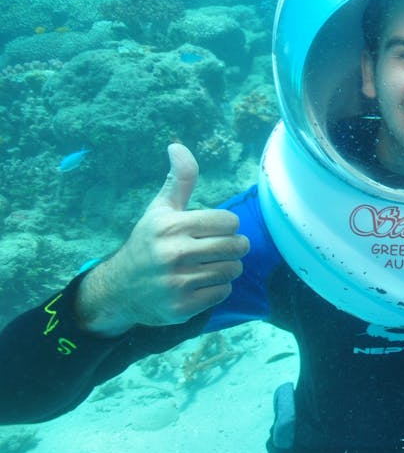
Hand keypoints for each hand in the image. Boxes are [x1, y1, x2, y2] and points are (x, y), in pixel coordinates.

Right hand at [77, 143, 248, 335]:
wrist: (118, 289)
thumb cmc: (147, 243)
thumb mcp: (160, 210)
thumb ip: (179, 179)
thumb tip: (177, 145)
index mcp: (172, 226)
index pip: (230, 222)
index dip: (226, 226)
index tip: (213, 230)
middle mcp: (174, 254)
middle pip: (237, 246)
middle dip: (233, 247)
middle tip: (218, 249)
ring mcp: (178, 282)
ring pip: (233, 270)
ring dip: (226, 268)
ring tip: (208, 266)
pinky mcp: (183, 307)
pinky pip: (223, 292)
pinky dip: (217, 289)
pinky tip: (199, 283)